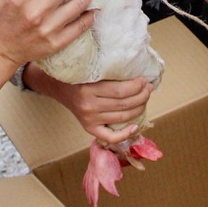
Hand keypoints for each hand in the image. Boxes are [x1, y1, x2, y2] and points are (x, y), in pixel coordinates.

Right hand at [25, 66, 152, 143]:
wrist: (59, 87)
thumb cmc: (78, 76)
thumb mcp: (91, 70)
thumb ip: (109, 73)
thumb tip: (137, 75)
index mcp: (89, 89)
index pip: (120, 91)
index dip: (137, 86)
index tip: (144, 80)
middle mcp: (89, 106)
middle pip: (124, 104)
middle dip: (142, 96)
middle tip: (148, 89)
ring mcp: (89, 119)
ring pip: (122, 117)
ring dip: (139, 109)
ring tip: (145, 100)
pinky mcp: (89, 128)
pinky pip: (111, 136)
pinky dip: (126, 133)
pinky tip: (135, 126)